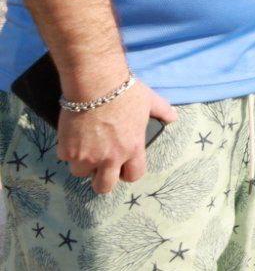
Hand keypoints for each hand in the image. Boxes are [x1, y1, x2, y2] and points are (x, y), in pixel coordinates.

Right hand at [58, 79, 177, 193]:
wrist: (96, 83)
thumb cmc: (125, 91)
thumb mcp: (149, 100)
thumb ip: (162, 111)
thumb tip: (173, 117)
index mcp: (132, 148)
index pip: (134, 175)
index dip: (128, 172)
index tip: (123, 166)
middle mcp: (109, 158)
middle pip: (104, 187)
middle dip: (102, 180)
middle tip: (100, 167)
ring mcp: (86, 156)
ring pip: (81, 172)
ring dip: (83, 163)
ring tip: (86, 146)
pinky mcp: (67, 150)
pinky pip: (66, 157)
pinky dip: (69, 149)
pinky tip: (73, 135)